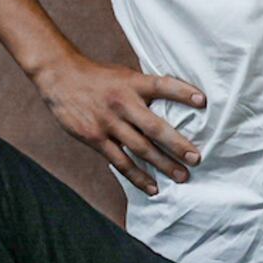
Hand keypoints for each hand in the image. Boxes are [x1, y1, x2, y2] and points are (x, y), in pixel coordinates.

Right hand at [30, 52, 204, 195]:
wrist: (59, 76)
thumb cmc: (97, 77)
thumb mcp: (123, 75)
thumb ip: (143, 90)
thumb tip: (172, 104)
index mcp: (132, 83)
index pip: (162, 85)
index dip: (182, 92)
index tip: (202, 101)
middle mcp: (122, 103)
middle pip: (154, 127)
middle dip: (177, 144)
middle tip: (196, 158)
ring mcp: (108, 122)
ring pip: (140, 148)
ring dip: (163, 164)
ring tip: (182, 176)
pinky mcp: (95, 138)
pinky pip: (120, 161)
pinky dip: (138, 176)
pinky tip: (152, 187)